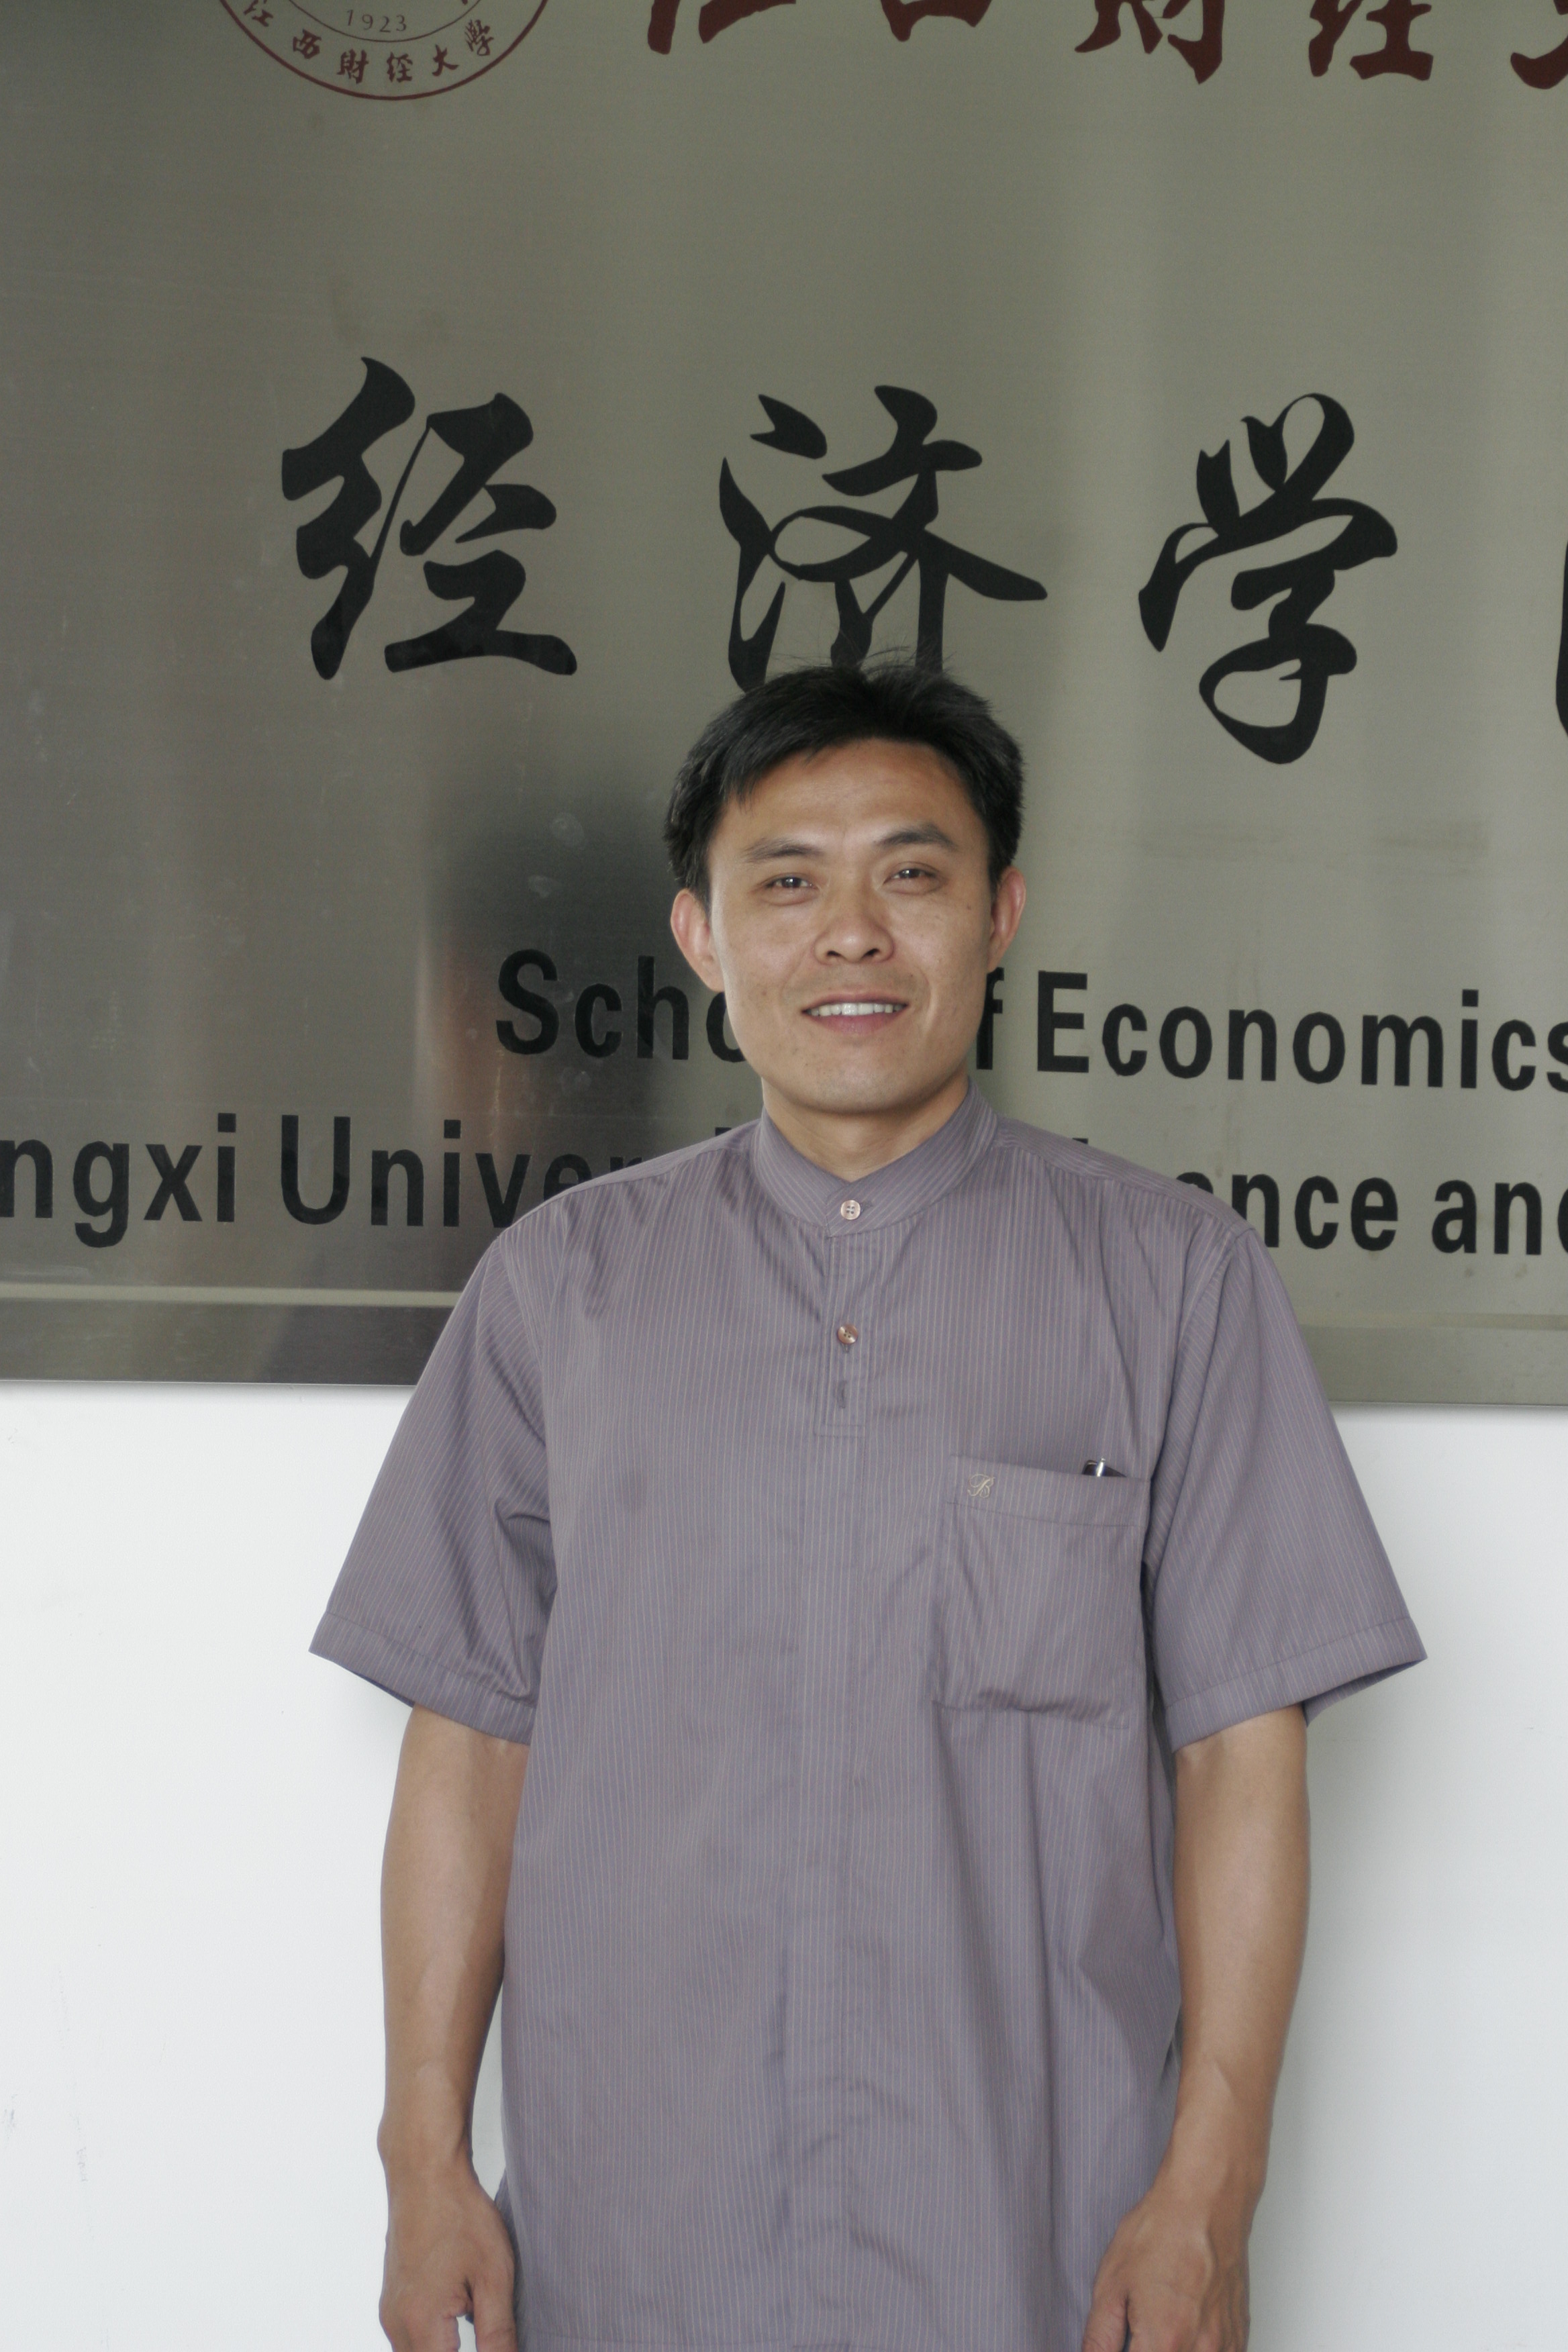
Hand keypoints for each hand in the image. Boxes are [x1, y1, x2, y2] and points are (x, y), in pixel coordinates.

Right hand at [379, 2158, 517, 2351]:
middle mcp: (396, 2323)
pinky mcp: (392, 2298)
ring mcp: (390, 2311)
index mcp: (420, 2324)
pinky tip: (461, 2311)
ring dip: (445, 2349)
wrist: (425, 2172)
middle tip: (485, 2326)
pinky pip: (410, 2337)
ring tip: (475, 2313)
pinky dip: (435, 2339)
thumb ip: (498, 2334)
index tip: (493, 2344)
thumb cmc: (459, 2213)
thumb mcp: (494, 2276)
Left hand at [1081, 2173, 1248, 2351]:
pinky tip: (1183, 2331)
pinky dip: (1197, 2351)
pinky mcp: (1239, 2336)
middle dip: (1150, 2349)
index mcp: (1163, 2342)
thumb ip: (1100, 2336)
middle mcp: (1200, 2350)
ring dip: (1172, 2349)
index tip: (1124, 2344)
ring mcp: (1225, 2345)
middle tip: (1139, 2333)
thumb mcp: (1111, 2282)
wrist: (1205, 2201)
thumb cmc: (1162, 2232)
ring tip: (1160, 2325)